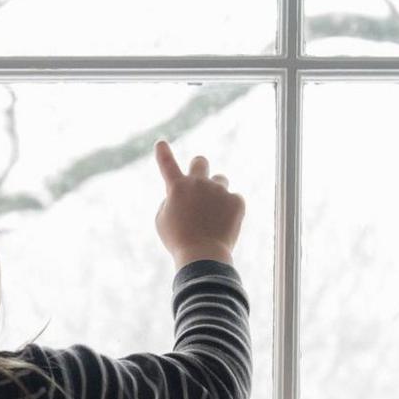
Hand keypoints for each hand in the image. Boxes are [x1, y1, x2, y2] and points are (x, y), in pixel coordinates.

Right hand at [153, 140, 243, 267]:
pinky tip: (224, 225)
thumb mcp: (163, 221)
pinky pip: (234, 199)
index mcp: (177, 188)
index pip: (167, 164)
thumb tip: (184, 194)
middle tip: (200, 180)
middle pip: (200, 161)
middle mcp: (198, 183)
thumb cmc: (178, 241)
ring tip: (213, 214)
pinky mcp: (237, 201)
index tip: (161, 143)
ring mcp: (219, 190)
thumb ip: (170, 202)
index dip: (163, 153)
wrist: (203, 255)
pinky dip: (230, 210)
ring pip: (220, 180)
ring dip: (216, 191)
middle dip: (199, 167)